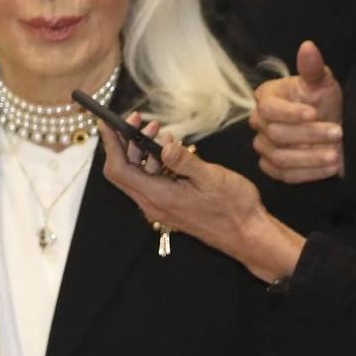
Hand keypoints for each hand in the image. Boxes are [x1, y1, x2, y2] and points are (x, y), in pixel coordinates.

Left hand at [98, 120, 305, 282]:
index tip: (108, 123)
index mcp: (158, 196)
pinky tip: (172, 151)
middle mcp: (154, 204)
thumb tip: (164, 145)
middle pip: (124, 171)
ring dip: (143, 151)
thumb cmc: (233, 208)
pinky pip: (153, 182)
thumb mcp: (211, 178)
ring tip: (161, 131)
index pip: (119, 170)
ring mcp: (161, 206)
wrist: (248, 234)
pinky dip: (155, 163)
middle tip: (142, 121)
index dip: (111, 145)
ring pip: (138, 176)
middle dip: (127, 143)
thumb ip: (184, 161)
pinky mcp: (171, 206)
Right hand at [250, 40, 344, 183]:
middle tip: (337, 133)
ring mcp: (263, 147)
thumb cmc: (323, 102)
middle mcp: (259, 122)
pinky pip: (286, 175)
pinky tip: (330, 168)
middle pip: (276, 134)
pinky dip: (309, 174)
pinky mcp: (271, 168)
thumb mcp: (322, 83)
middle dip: (309, 135)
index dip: (291, 113)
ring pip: (281, 158)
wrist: (333, 129)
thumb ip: (313, 68)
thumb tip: (308, 46)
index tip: (315, 113)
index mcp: (266, 97)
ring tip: (336, 154)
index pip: (269, 108)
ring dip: (311, 158)